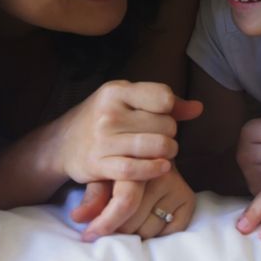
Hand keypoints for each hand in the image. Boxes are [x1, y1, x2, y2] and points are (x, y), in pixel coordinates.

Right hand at [56, 80, 202, 183]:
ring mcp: (102, 140)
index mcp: (116, 91)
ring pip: (155, 146)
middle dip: (170, 133)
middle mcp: (109, 113)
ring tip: (166, 153)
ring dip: (168, 152)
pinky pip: (135, 170)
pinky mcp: (98, 164)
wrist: (62, 143)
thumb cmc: (103, 119)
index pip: (163, 97)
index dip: (171, 109)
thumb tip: (198, 108)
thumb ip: (163, 103)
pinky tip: (162, 168)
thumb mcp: (127, 101)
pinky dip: (153, 170)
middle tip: (161, 137)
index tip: (164, 115)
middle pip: (165, 125)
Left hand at [71, 168, 195, 240]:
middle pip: (134, 221)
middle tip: (110, 222)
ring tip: (130, 218)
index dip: (106, 222)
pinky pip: (169, 231)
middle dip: (118, 227)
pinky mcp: (188, 197)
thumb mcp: (101, 174)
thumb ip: (93, 195)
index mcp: (137, 161)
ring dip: (135, 231)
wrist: (141, 149)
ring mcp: (176, 184)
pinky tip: (148, 218)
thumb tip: (78, 217)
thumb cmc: (116, 163)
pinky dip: (157, 233)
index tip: (90, 233)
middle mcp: (160, 171)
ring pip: (149, 229)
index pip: (125, 201)